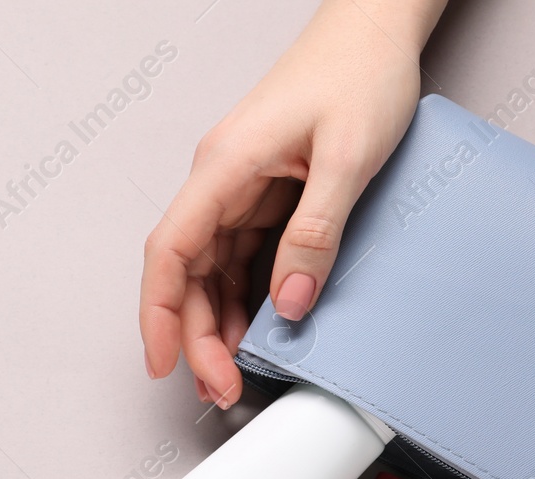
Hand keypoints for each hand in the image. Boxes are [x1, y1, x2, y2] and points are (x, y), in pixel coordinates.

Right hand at [140, 0, 444, 407]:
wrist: (376, 30)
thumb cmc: (360, 71)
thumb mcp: (349, 157)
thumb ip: (316, 233)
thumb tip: (291, 303)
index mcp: (225, 167)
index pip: (170, 251)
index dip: (158, 314)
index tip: (164, 363)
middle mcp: (221, 180)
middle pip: (186, 273)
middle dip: (195, 336)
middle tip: (221, 388)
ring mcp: (239, 189)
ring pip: (209, 272)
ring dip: (215, 325)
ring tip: (233, 373)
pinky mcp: (262, 195)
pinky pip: (238, 258)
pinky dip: (240, 300)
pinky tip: (252, 332)